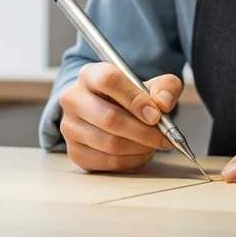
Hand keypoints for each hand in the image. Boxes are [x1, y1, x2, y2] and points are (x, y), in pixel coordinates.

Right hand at [59, 62, 182, 172]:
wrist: (110, 112)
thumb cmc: (131, 97)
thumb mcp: (152, 85)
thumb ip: (165, 88)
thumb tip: (163, 103)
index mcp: (90, 74)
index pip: (109, 81)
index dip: (135, 99)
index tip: (156, 115)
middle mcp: (74, 99)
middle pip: (109, 118)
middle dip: (143, 131)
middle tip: (164, 137)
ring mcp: (70, 127)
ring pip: (110, 143)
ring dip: (140, 147)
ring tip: (155, 144)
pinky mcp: (75, 152)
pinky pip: (108, 162)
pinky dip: (132, 161)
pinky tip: (142, 153)